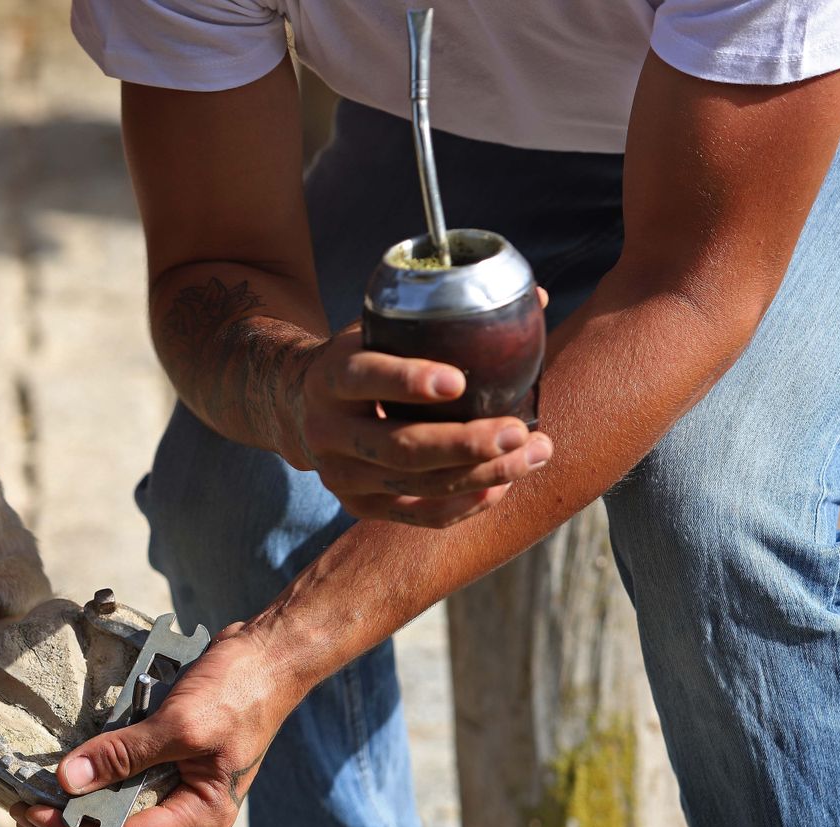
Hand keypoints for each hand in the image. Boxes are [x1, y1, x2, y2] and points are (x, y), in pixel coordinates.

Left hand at [10, 623, 297, 826]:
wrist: (270, 653)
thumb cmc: (238, 690)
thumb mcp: (180, 724)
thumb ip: (125, 754)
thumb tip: (70, 779)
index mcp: (200, 812)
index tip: (33, 813)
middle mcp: (189, 805)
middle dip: (68, 825)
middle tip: (22, 808)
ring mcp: (181, 780)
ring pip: (118, 806)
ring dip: (78, 800)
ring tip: (34, 792)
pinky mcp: (172, 755)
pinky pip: (127, 775)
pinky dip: (96, 772)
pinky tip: (67, 765)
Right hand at [277, 295, 552, 527]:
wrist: (300, 410)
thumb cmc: (362, 360)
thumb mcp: (380, 330)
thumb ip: (442, 319)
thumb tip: (539, 297)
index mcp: (329, 377)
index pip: (363, 377)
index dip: (408, 381)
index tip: (459, 381)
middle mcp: (327, 431)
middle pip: (399, 446)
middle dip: (465, 443)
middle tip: (517, 431)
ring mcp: (340, 475)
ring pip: (418, 484)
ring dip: (483, 473)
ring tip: (535, 453)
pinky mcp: (358, 506)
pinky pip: (420, 515)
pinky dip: (467, 503)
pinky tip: (503, 484)